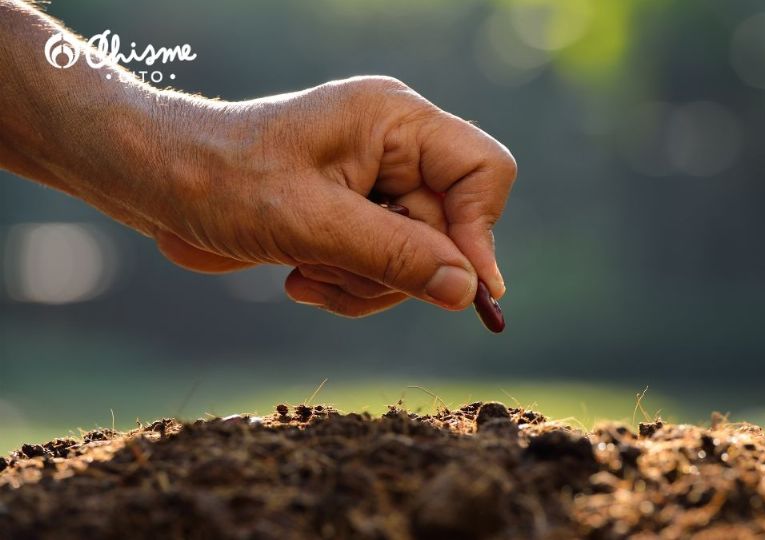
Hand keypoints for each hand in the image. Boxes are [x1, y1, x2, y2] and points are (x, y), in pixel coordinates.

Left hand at [153, 76, 516, 316]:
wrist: (158, 180)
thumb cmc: (223, 182)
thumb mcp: (312, 224)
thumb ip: (395, 256)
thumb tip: (468, 291)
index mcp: (396, 120)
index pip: (485, 170)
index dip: (478, 231)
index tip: (456, 287)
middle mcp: (397, 145)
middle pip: (451, 229)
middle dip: (394, 268)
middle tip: (334, 270)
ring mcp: (379, 180)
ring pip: (420, 258)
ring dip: (364, 283)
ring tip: (305, 272)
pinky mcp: (358, 212)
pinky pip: (386, 267)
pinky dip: (349, 285)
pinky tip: (300, 276)